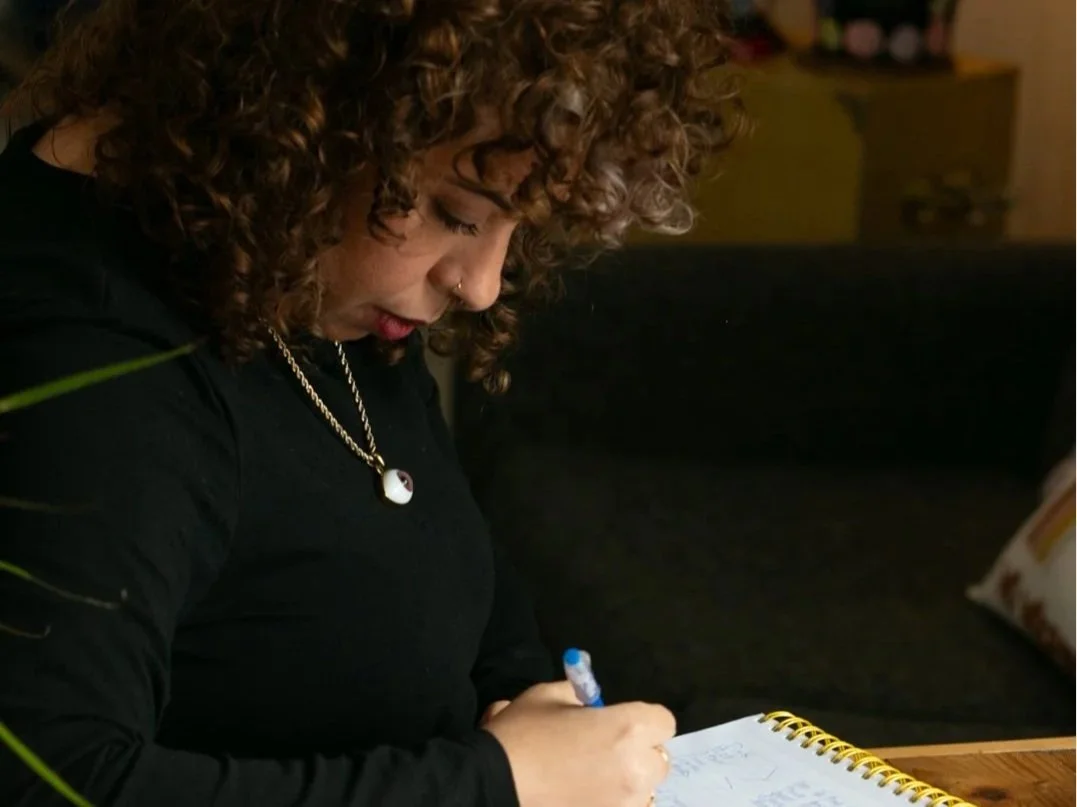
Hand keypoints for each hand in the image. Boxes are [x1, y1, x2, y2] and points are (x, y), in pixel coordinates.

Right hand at [483, 681, 674, 806]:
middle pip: (658, 758)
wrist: (494, 783)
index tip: (620, 722)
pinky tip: (588, 794)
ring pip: (645, 788)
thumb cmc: (522, 735)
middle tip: (606, 749)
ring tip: (594, 776)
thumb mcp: (547, 696)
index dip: (643, 719)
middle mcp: (636, 768)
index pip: (663, 722)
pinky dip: (615, 801)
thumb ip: (579, 695)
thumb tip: (591, 702)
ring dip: (629, 780)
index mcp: (627, 728)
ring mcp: (625, 802)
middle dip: (639, 751)